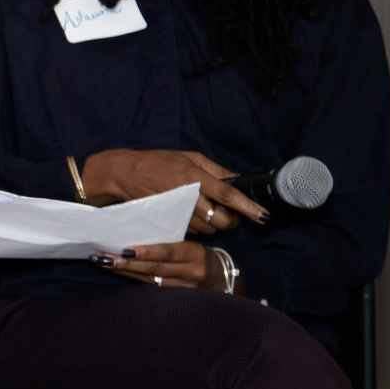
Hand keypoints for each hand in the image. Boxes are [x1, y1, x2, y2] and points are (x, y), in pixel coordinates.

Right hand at [81, 148, 266, 233]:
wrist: (124, 175)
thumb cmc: (157, 163)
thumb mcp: (189, 157)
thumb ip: (216, 169)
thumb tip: (238, 179)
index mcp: (196, 177)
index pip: (229, 195)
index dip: (249, 207)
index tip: (265, 217)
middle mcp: (190, 197)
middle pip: (223, 220)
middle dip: (230, 219)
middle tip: (225, 209)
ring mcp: (179, 213)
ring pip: (210, 229)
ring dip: (213, 222)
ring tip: (202, 208)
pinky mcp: (170, 224)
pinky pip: (195, 231)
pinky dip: (199, 225)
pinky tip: (190, 214)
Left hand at [93, 240, 219, 288]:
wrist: (221, 279)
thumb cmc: (198, 255)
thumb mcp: (190, 245)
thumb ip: (168, 242)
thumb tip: (133, 233)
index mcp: (194, 253)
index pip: (167, 252)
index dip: (146, 252)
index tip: (124, 250)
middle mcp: (190, 273)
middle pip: (154, 269)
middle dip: (126, 264)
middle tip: (102, 258)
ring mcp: (184, 289)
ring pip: (149, 280)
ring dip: (124, 272)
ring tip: (103, 264)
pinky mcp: (176, 299)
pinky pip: (150, 288)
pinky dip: (132, 280)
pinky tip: (117, 273)